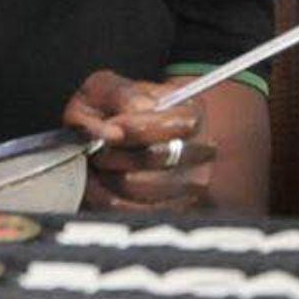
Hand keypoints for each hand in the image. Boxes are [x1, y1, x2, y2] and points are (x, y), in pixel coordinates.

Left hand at [62, 70, 214, 212]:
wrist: (118, 131)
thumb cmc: (114, 107)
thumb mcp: (109, 87)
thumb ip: (114, 99)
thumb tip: (115, 133)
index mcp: (191, 113)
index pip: (178, 125)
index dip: (138, 126)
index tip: (113, 123)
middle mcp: (200, 151)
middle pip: (157, 158)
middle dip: (116, 151)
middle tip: (98, 146)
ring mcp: (190, 185)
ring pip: (140, 186)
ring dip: (109, 174)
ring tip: (99, 161)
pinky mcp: (172, 210)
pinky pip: (132, 211)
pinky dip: (107, 196)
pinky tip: (100, 182)